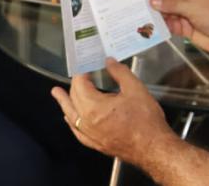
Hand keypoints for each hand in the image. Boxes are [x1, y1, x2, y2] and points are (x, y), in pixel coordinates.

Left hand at [50, 58, 177, 164]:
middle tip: (74, 74)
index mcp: (93, 106)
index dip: (81, 73)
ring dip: (64, 102)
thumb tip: (108, 61)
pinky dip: (71, 122)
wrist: (152, 147)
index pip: (80, 85)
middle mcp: (86, 122)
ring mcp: (90, 135)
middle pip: (74, 99)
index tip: (84, 64)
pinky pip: (77, 131)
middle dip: (73, 85)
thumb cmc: (145, 118)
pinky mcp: (95, 144)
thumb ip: (120, 73)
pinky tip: (70, 119)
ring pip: (71, 116)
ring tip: (56, 93)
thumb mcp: (135, 89)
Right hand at [149, 0, 208, 55]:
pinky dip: (161, 25)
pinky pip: (169, 24)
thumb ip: (172, 4)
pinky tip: (154, 27)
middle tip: (139, 1)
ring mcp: (185, 12)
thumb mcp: (193, 7)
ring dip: (156, 13)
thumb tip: (155, 0)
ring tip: (143, 15)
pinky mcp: (185, 26)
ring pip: (165, 10)